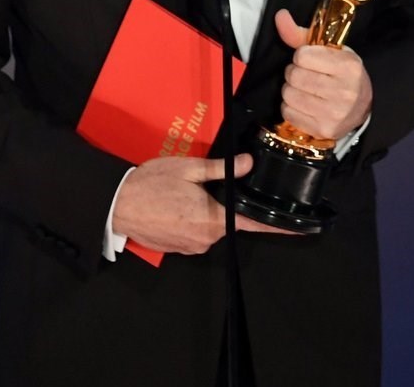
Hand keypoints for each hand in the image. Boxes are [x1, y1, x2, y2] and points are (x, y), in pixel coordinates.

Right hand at [112, 154, 290, 253]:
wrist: (118, 205)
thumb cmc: (151, 184)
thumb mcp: (188, 169)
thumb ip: (221, 169)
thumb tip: (248, 163)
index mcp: (213, 219)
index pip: (253, 225)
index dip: (275, 227)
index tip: (296, 229)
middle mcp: (205, 238)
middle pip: (229, 222)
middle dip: (223, 205)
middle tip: (203, 186)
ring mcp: (191, 247)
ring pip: (211, 228)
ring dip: (205, 213)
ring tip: (182, 195)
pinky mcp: (179, 249)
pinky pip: (195, 234)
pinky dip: (192, 221)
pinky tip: (176, 207)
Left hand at [274, 8, 372, 140]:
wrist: (364, 106)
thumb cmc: (342, 74)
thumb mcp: (330, 51)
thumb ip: (301, 34)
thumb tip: (280, 15)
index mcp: (348, 67)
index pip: (302, 56)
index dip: (301, 56)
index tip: (310, 60)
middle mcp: (344, 91)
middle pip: (293, 76)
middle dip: (294, 73)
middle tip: (305, 75)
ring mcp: (334, 114)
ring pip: (288, 95)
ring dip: (290, 90)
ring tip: (304, 89)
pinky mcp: (323, 130)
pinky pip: (288, 113)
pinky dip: (290, 107)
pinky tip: (304, 104)